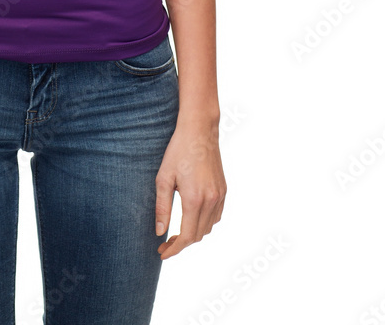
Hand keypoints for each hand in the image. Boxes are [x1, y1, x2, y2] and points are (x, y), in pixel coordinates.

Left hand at [155, 117, 225, 258]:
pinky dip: (205, 223)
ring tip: (177, 232)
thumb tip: (160, 232)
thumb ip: (162, 207)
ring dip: (193, 234)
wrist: (200, 131)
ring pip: (208, 228)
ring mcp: (220, 196)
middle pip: (198, 235)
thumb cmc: (178, 151)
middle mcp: (211, 201)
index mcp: (194, 199)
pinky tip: (192, 218)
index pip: (187, 236)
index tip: (162, 253)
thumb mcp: (163, 178)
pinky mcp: (224, 190)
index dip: (174, 249)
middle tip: (165, 243)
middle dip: (181, 243)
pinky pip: (216, 216)